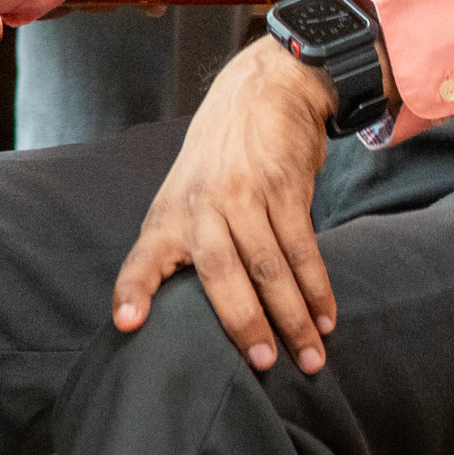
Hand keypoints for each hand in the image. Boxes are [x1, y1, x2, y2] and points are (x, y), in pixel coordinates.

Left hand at [110, 37, 339, 372]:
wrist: (262, 89)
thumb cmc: (221, 155)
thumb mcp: (187, 190)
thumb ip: (189, 240)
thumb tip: (201, 306)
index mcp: (170, 211)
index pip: (143, 256)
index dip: (134, 289)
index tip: (128, 323)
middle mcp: (202, 204)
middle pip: (219, 272)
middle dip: (242, 322)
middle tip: (262, 365)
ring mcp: (245, 193)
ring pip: (269, 266)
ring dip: (292, 316)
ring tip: (309, 357)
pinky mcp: (284, 186)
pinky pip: (303, 247)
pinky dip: (316, 287)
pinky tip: (325, 316)